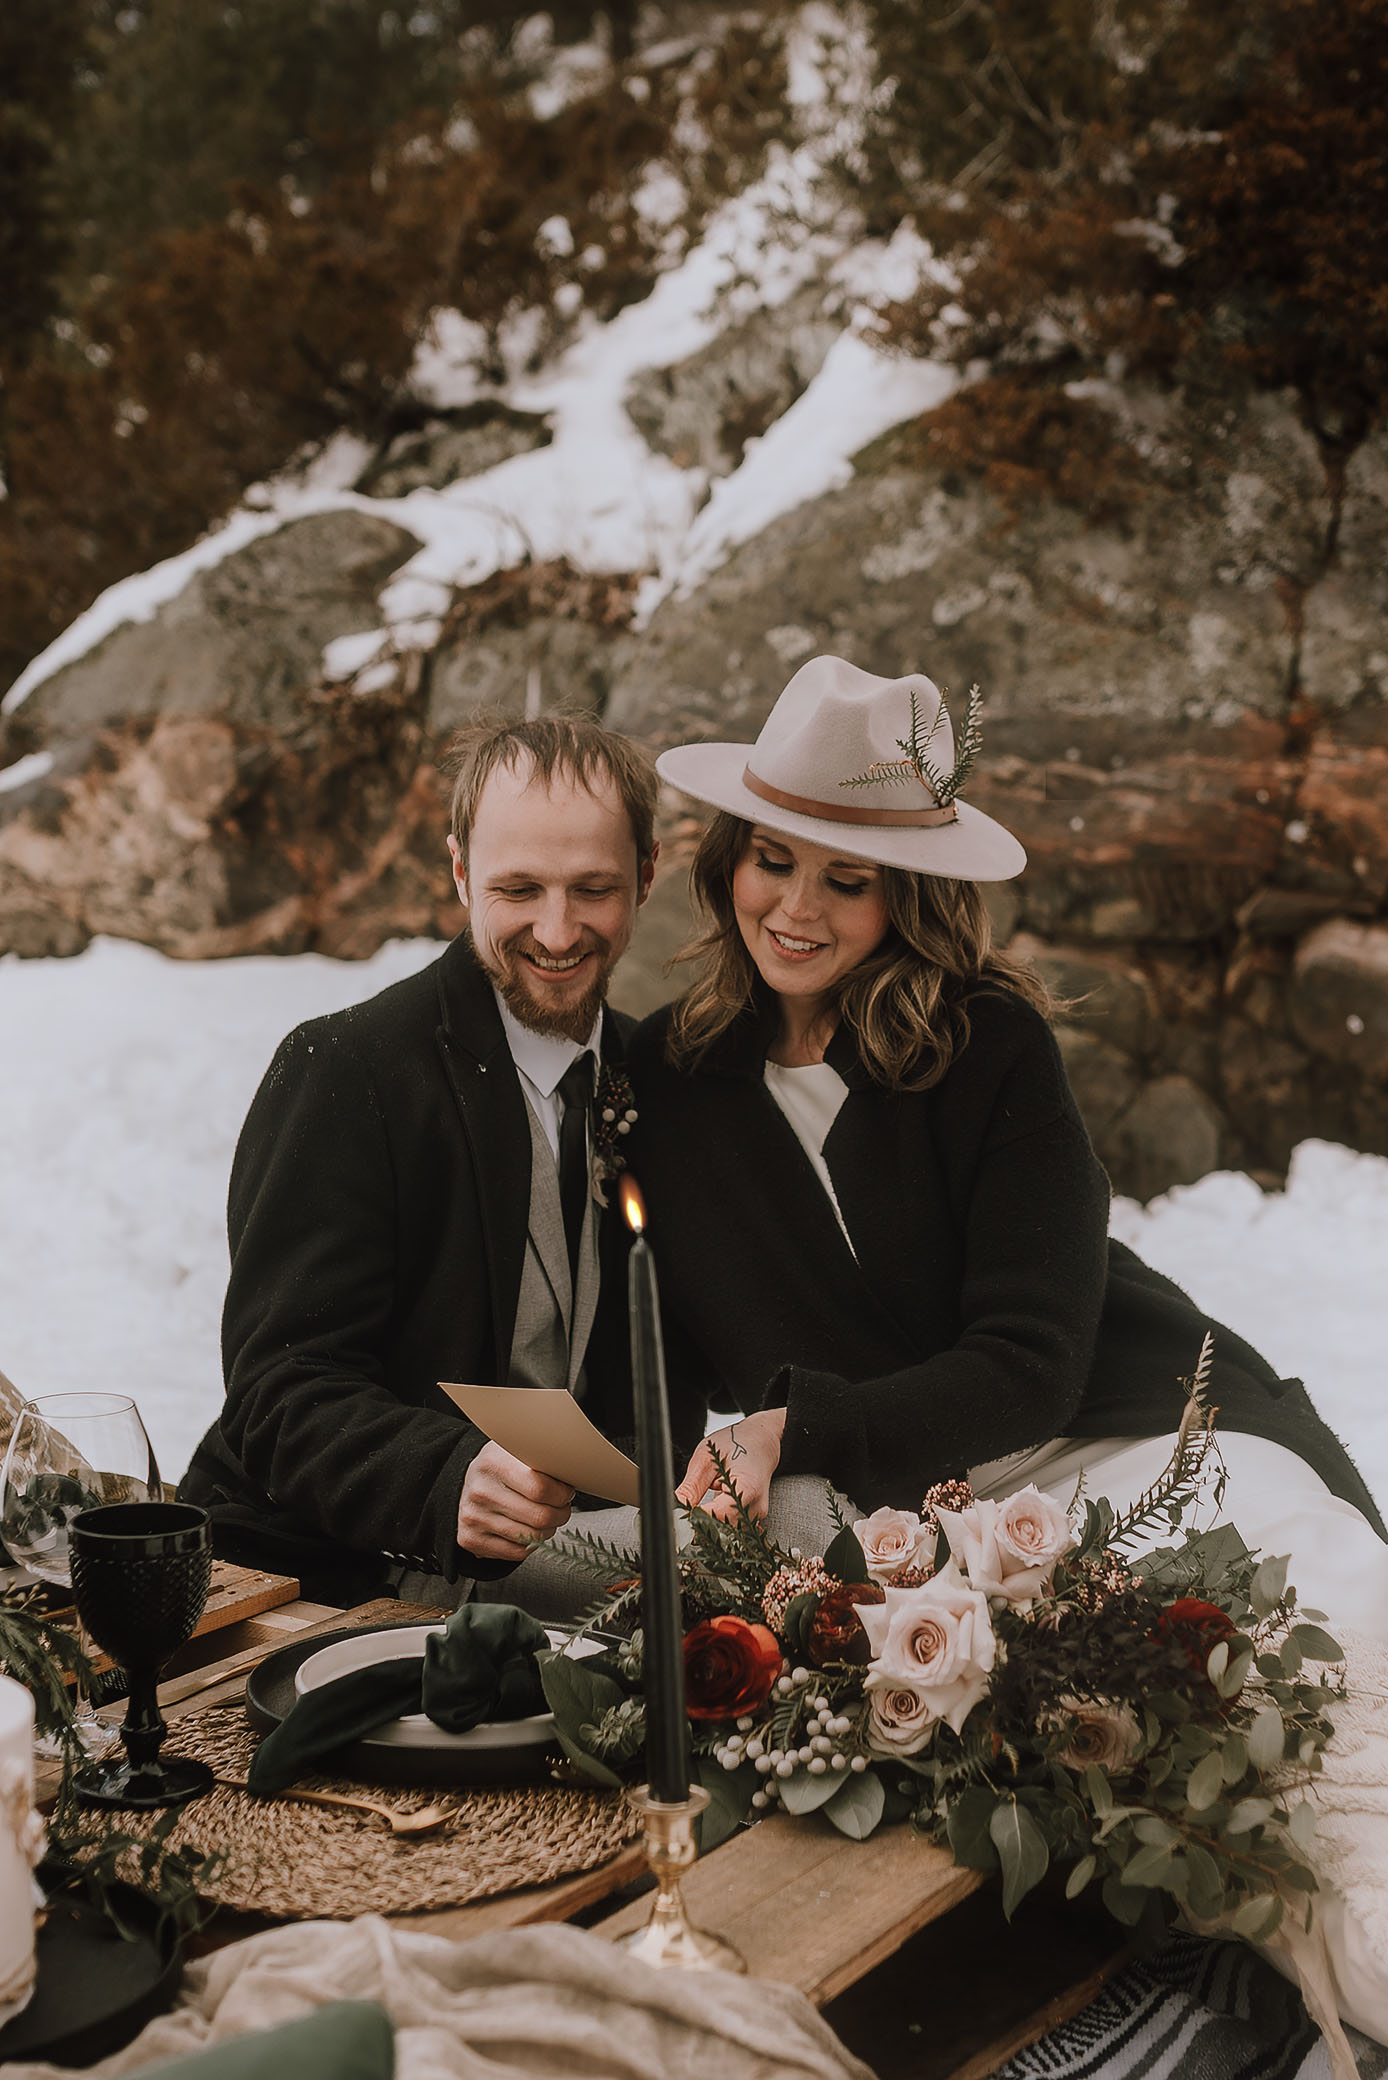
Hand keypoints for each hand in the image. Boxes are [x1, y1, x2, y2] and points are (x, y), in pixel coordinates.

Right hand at [456, 1442, 574, 1561]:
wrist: (468, 1483)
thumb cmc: (503, 1466)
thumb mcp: (519, 1449)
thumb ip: (544, 1458)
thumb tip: (575, 1472)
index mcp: (494, 1463)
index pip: (540, 1488)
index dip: (562, 1494)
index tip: (566, 1491)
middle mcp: (481, 1491)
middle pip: (540, 1517)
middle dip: (561, 1514)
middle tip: (562, 1506)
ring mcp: (474, 1518)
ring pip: (532, 1538)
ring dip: (548, 1529)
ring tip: (547, 1516)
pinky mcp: (472, 1539)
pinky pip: (517, 1552)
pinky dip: (531, 1543)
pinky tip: (530, 1528)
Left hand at [676, 1408, 786, 1524]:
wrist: (761, 1442)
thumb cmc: (737, 1442)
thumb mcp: (707, 1457)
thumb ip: (692, 1486)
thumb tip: (675, 1507)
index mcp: (748, 1489)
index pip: (717, 1516)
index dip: (695, 1517)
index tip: (679, 1513)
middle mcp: (755, 1508)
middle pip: (720, 1527)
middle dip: (698, 1521)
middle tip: (684, 1508)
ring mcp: (755, 1516)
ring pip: (724, 1530)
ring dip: (707, 1521)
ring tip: (701, 1501)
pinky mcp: (750, 1519)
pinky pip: (730, 1527)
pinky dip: (716, 1521)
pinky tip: (709, 1509)